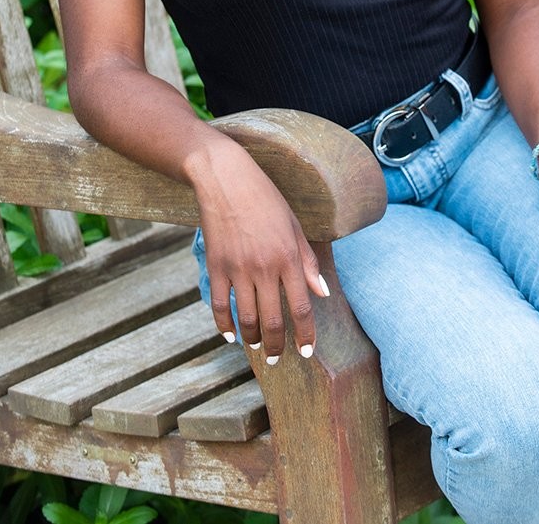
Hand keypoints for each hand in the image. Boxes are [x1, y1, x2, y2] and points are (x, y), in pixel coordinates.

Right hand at [191, 137, 328, 359]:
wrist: (226, 179)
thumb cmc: (266, 198)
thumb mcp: (294, 225)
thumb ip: (308, 261)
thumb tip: (323, 294)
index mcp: (288, 257)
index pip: (301, 307)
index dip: (306, 334)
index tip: (308, 352)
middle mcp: (264, 267)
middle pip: (273, 321)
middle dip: (278, 346)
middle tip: (279, 360)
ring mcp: (237, 269)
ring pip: (246, 319)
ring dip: (254, 340)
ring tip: (259, 348)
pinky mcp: (215, 266)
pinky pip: (219, 306)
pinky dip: (224, 326)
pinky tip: (231, 336)